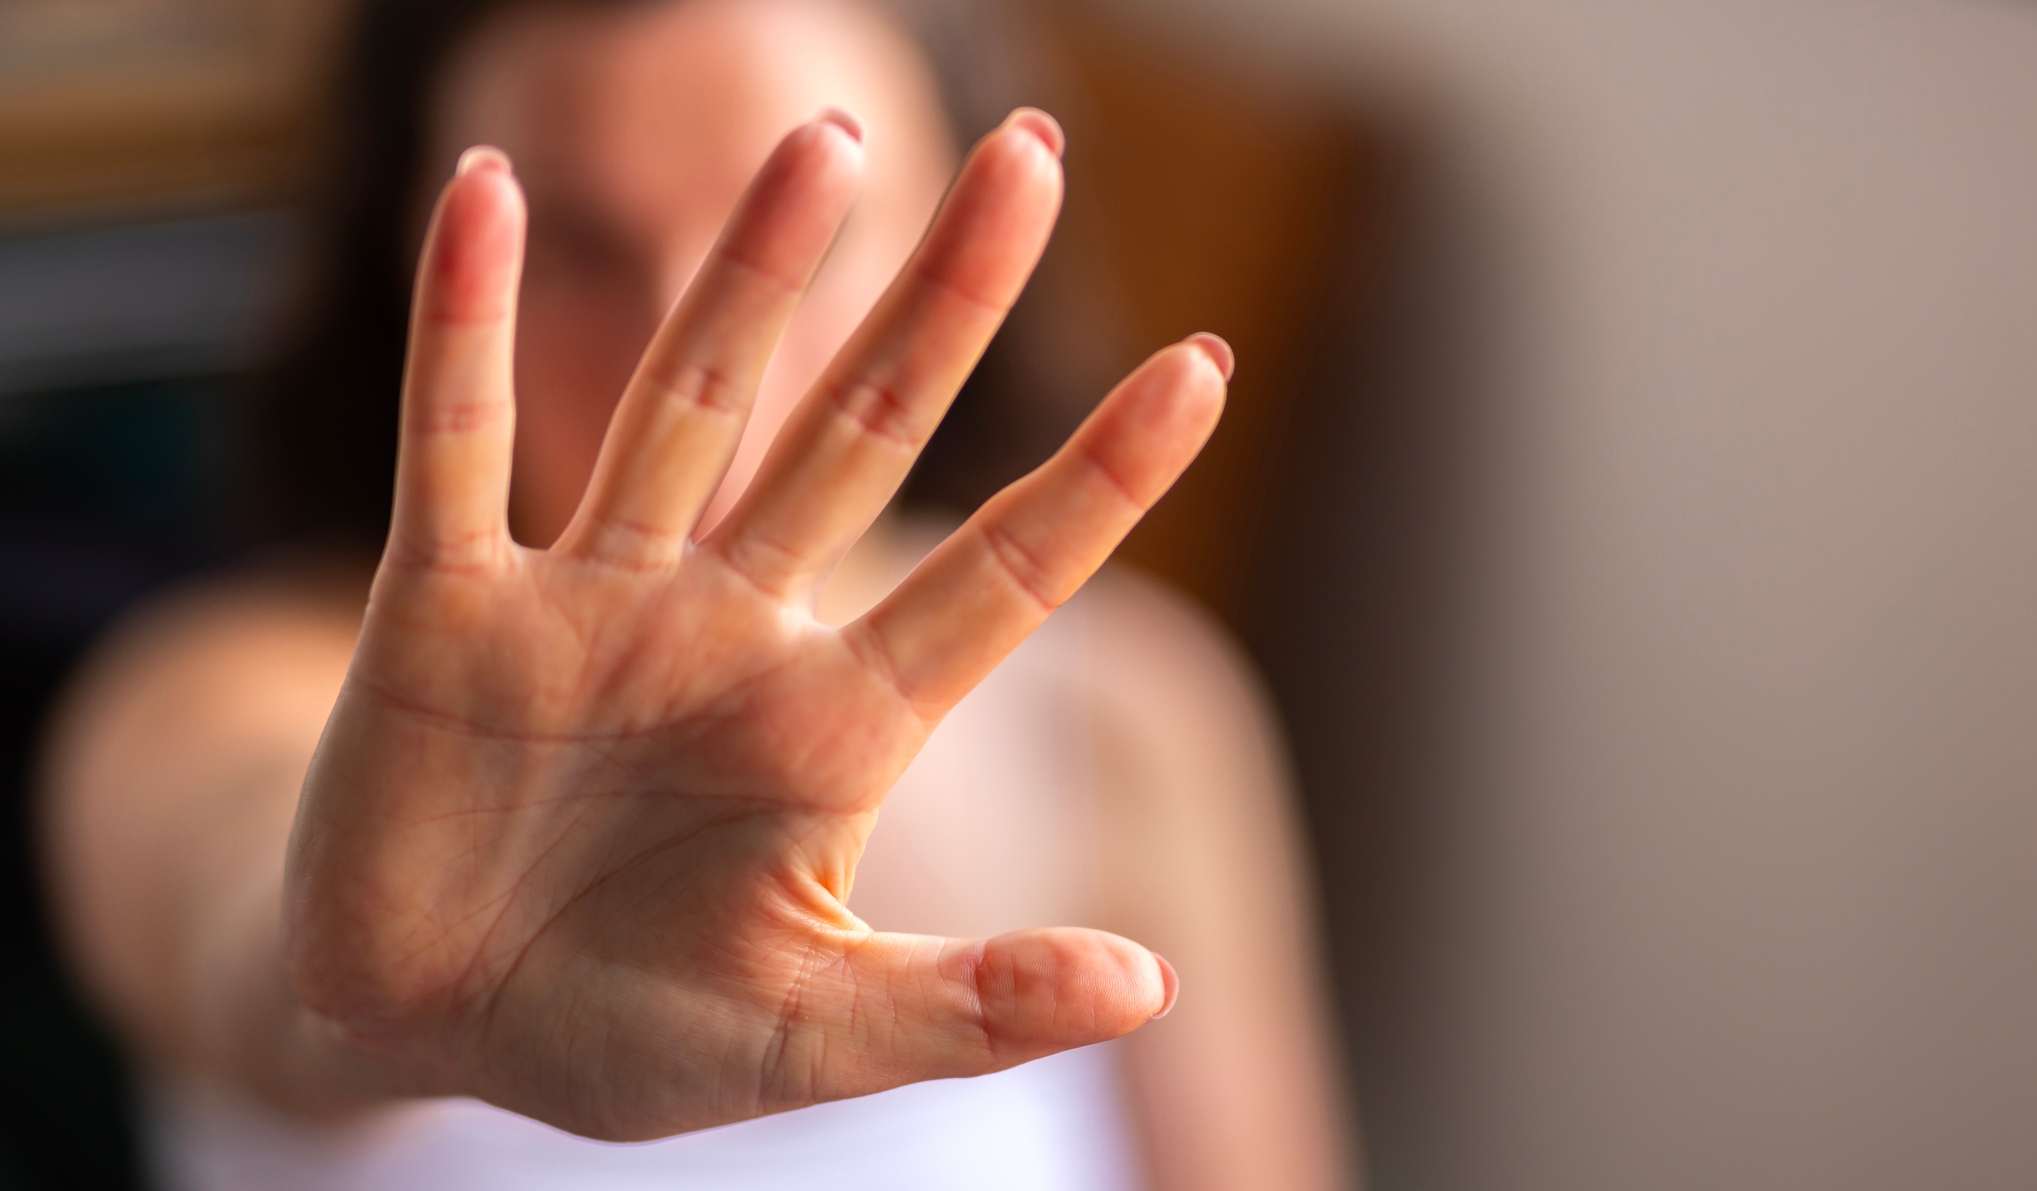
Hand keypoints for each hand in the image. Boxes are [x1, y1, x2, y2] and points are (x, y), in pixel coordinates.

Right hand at [281, 108, 1227, 1140]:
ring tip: (826, 141)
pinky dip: (465, 324)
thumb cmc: (625, 1034)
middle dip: (944, 306)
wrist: (421, 1031)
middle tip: (1033, 160)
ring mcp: (592, 602)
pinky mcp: (444, 607)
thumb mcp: (807, 1040)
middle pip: (858, 433)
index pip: (997, 580)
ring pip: (688, 404)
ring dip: (752, 273)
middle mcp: (730, 631)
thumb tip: (1148, 983)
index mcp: (834, 728)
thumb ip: (966, 1005)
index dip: (1100, 482)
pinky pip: (454, 440)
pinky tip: (487, 190)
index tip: (1207, 366)